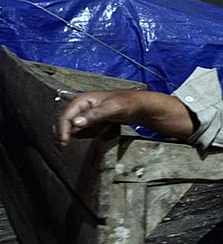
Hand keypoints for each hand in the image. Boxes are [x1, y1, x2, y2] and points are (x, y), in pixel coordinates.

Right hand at [56, 90, 195, 145]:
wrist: (139, 106)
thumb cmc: (127, 103)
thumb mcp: (111, 109)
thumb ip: (93, 115)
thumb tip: (76, 122)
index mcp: (83, 100)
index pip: (66, 116)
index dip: (62, 129)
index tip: (64, 141)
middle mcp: (82, 106)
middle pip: (68, 122)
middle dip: (69, 133)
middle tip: (74, 143)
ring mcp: (86, 113)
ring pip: (75, 128)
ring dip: (83, 134)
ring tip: (101, 129)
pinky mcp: (92, 120)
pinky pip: (85, 131)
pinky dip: (90, 133)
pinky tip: (103, 129)